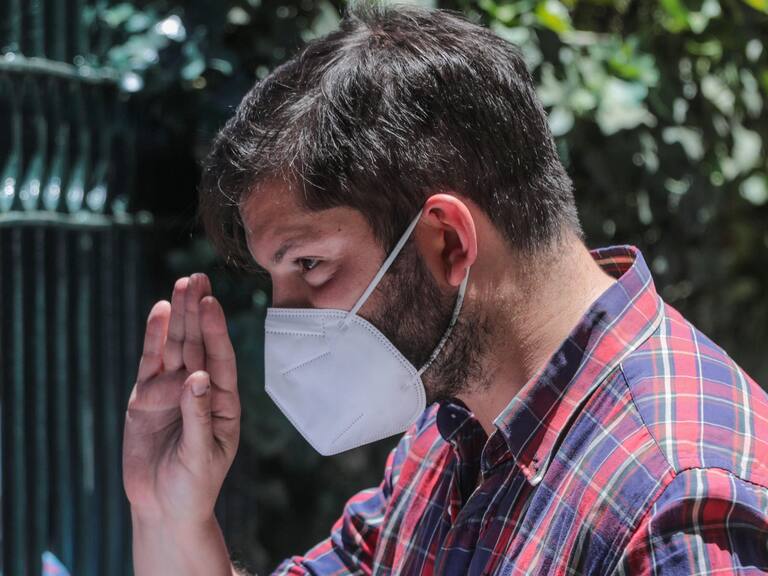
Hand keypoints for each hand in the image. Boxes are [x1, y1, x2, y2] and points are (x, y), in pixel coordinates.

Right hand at [123, 273, 240, 526]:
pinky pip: (151, 363)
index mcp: (222, 402)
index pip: (220, 359)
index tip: (212, 303)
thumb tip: (196, 377)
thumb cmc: (193, 486)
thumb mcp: (201, 457)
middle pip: (198, 344)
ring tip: (182, 285)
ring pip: (175, 347)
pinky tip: (159, 312)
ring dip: (178, 317)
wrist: (164, 508)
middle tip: (198, 278)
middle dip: (198, 312)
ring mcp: (171, 391)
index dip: (216, 331)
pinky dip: (154, 339)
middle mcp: (199, 389)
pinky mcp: (146, 399)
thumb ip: (198, 417)